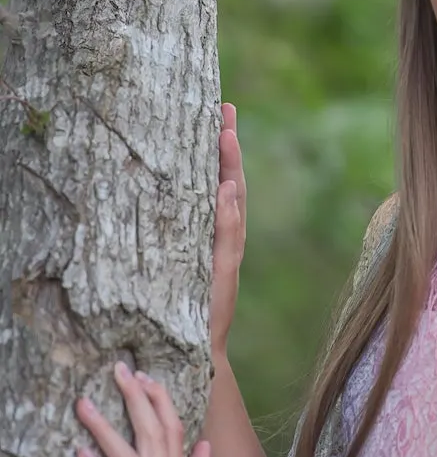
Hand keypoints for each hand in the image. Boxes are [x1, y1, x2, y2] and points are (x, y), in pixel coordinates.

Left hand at [211, 101, 246, 359]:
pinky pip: (228, 237)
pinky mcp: (224, 271)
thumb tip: (189, 200)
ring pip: (234, 202)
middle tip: (226, 109)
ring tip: (227, 135)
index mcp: (215, 232)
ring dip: (232, 168)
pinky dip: (230, 213)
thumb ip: (192, 236)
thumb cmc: (186, 309)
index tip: (221, 115)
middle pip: (232, 182)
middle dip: (229, 146)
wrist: (199, 347)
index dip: (222, 151)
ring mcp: (228, 253)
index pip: (222, 182)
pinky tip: (227, 188)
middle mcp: (227, 237)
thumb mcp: (181, 266)